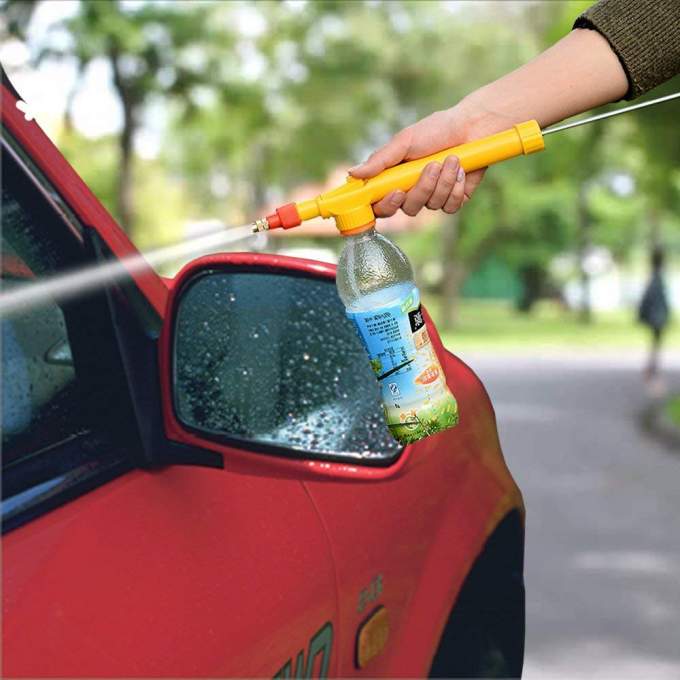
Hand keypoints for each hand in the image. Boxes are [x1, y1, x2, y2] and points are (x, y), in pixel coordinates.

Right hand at [349, 103, 492, 217]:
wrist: (472, 127)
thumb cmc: (435, 130)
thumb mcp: (404, 141)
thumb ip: (380, 160)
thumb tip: (352, 174)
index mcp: (395, 180)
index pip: (380, 206)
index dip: (386, 206)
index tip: (396, 192)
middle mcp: (412, 192)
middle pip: (408, 208)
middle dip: (423, 188)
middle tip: (432, 166)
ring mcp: (433, 198)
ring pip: (432, 206)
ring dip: (444, 182)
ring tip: (452, 159)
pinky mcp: (454, 200)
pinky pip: (451, 207)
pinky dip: (457, 188)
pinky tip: (462, 170)